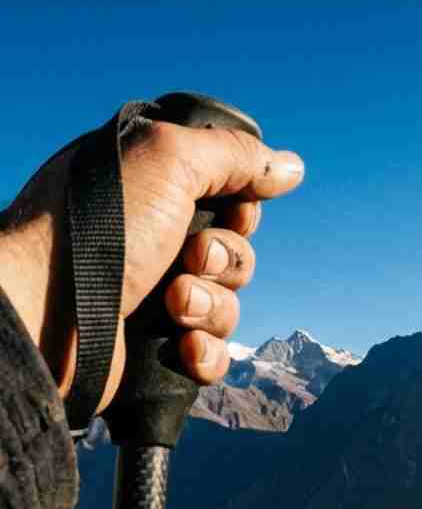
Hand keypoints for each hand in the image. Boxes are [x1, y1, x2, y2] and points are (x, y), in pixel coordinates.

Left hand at [0, 115, 303, 412]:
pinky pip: (213, 354)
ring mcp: (151, 298)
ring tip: (171, 304)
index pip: (227, 197)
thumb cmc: (94, 230)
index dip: (241, 207)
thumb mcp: (167, 159)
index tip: (230, 209)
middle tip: (189, 257)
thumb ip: (234, 155)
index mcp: (149, 192)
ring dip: (211, 305)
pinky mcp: (155, 350)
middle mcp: (151, 242)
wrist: (44, 316)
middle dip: (225, 259)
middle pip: (236, 253)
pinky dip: (205, 352)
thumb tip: (291, 166)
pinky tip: (182, 346)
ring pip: (228, 306)